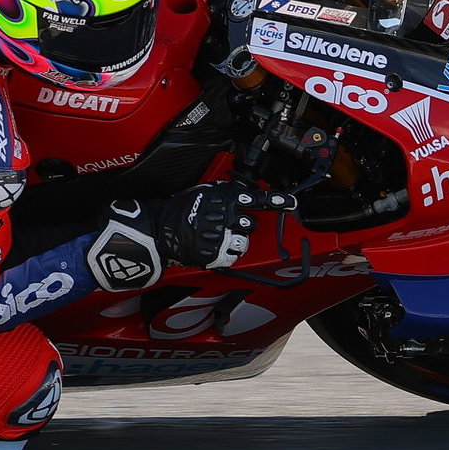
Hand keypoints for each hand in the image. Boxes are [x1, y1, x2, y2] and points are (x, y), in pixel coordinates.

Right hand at [86, 182, 293, 290]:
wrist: (157, 231)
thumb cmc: (176, 211)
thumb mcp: (200, 192)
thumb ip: (223, 194)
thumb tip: (241, 192)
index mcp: (224, 198)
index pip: (257, 199)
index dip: (277, 201)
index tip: (291, 203)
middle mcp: (226, 216)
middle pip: (251, 223)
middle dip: (243, 225)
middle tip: (226, 225)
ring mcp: (221, 236)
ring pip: (243, 242)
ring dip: (234, 241)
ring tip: (218, 238)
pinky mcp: (216, 254)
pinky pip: (232, 257)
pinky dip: (224, 254)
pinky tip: (213, 249)